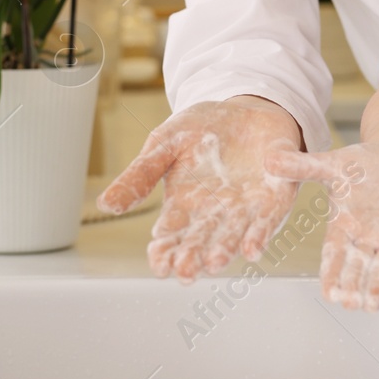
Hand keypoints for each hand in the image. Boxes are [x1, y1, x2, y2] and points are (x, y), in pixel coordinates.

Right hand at [97, 97, 301, 281]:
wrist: (246, 106)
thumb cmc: (201, 129)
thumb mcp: (164, 144)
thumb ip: (140, 174)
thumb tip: (105, 204)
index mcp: (183, 204)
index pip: (170, 235)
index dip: (164, 252)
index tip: (159, 265)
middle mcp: (213, 214)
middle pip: (200, 241)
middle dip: (193, 257)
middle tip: (185, 272)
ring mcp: (244, 209)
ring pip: (233, 235)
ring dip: (225, 249)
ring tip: (214, 262)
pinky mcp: (274, 197)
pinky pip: (267, 219)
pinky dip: (260, 234)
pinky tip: (253, 250)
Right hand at [264, 143, 378, 311]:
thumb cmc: (365, 165)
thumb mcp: (334, 165)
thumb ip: (305, 167)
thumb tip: (269, 160)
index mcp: (343, 228)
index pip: (333, 256)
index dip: (330, 275)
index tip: (328, 293)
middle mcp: (366, 242)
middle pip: (357, 270)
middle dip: (353, 288)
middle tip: (349, 303)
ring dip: (378, 289)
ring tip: (372, 304)